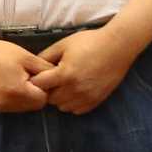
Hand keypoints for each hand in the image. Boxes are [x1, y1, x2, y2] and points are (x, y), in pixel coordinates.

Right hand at [0, 34, 49, 113]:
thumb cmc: (1, 52)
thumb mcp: (28, 58)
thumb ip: (46, 71)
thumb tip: (62, 79)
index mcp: (17, 91)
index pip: (42, 99)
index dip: (45, 89)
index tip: (40, 77)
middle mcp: (5, 103)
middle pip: (33, 106)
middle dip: (36, 94)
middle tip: (29, 77)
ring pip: (22, 108)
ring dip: (25, 98)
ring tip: (18, 80)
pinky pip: (10, 107)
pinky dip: (14, 99)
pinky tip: (9, 85)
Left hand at [27, 27, 142, 115]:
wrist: (119, 46)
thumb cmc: (91, 42)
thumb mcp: (64, 44)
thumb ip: (45, 56)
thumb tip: (32, 67)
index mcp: (65, 74)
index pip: (39, 85)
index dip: (36, 80)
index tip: (40, 75)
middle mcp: (75, 89)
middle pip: (49, 99)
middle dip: (48, 90)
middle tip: (53, 79)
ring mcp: (87, 96)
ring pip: (62, 107)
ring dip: (60, 98)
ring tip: (65, 85)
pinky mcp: (96, 100)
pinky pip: (77, 110)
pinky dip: (73, 103)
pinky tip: (76, 91)